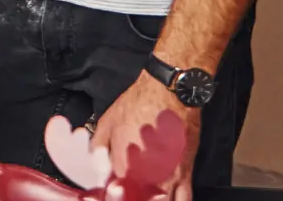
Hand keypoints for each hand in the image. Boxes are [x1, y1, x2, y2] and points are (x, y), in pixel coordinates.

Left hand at [91, 72, 200, 200]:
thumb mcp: (107, 123)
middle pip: (140, 200)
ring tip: (147, 195)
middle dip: (134, 197)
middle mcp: (149, 178)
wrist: (169, 91)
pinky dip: (174, 199)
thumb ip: (98, 149)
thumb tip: (94, 166)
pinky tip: (166, 195)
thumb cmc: (138, 104)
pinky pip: (184, 198)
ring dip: (154, 199)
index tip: (112, 190)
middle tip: (129, 191)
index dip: (114, 194)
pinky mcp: (187, 174)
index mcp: (125, 168)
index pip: (115, 195)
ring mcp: (170, 178)